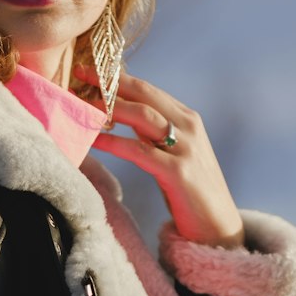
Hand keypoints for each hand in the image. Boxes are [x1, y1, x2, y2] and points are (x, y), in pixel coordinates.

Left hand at [75, 65, 244, 248]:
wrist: (217, 226)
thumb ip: (153, 132)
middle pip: (144, 94)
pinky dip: (113, 142)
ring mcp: (185, 148)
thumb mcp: (173, 153)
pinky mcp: (178, 172)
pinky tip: (93, 140)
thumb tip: (120, 114)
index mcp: (186, 118)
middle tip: (79, 74)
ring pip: (142, 116)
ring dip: (109, 107)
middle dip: (109, 83)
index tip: (89, 69)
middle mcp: (188, 127)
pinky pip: (138, 151)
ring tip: (81, 105)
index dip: (117, 77)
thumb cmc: (189, 191)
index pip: (147, 89)